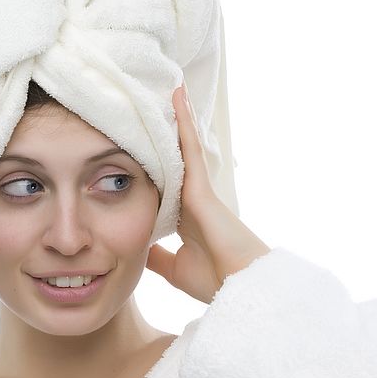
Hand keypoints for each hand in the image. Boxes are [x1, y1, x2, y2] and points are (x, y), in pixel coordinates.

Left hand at [145, 83, 270, 304]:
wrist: (238, 289)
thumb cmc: (215, 281)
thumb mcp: (173, 268)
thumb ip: (156, 256)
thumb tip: (137, 249)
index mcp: (186, 216)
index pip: (167, 182)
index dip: (158, 161)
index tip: (144, 142)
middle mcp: (193, 197)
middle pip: (177, 157)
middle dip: (169, 133)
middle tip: (156, 103)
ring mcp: (199, 189)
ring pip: (185, 146)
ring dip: (178, 118)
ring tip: (169, 88)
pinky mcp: (203, 186)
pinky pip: (190, 147)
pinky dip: (183, 122)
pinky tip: (176, 97)